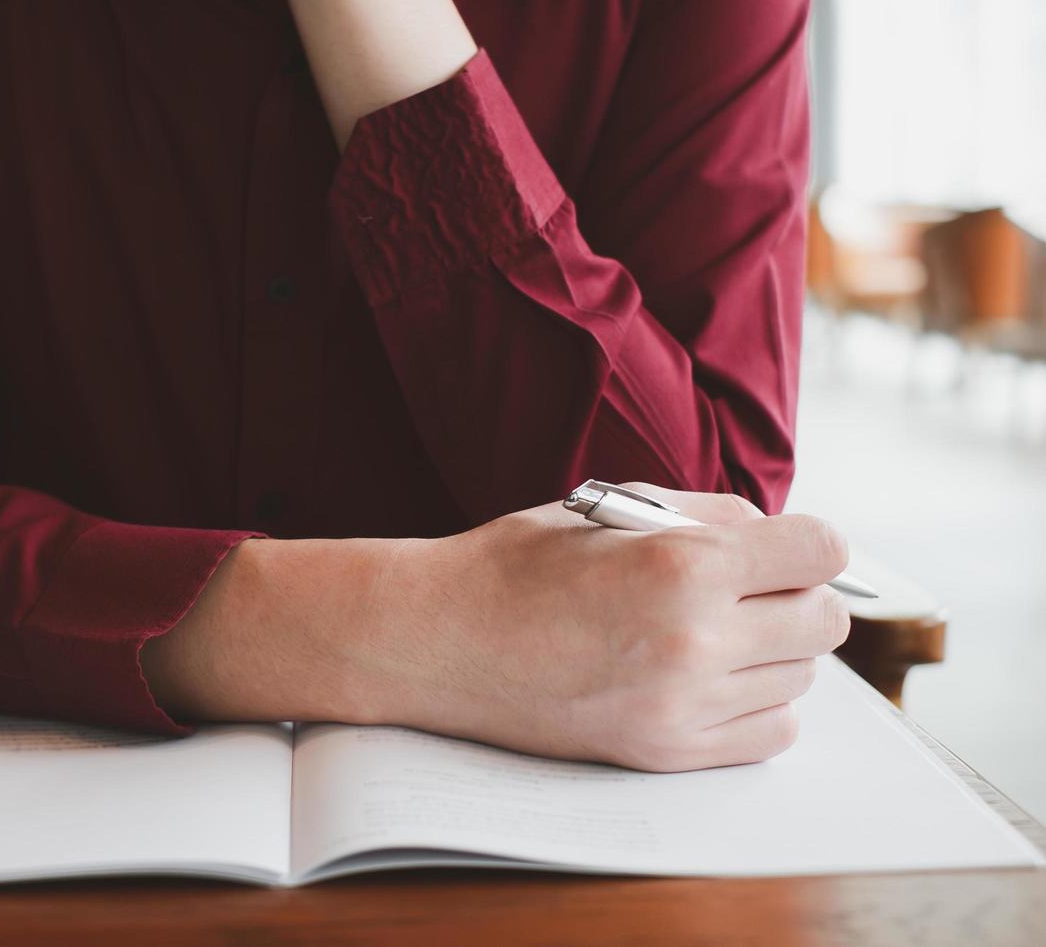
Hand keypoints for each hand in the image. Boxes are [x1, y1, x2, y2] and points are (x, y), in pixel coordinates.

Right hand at [365, 486, 850, 770]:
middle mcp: (694, 641)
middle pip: (823, 621)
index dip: (812, 541)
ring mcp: (681, 705)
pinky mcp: (664, 752)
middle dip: (796, 594)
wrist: (437, 641)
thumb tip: (775, 532)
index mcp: (682, 565)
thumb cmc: (513, 565)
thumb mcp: (609, 509)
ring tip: (715, 630)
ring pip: (801, 678)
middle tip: (749, 586)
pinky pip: (771, 732)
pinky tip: (712, 677)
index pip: (820, 552)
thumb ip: (705, 514)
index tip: (790, 545)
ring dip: (774, 648)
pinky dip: (759, 703)